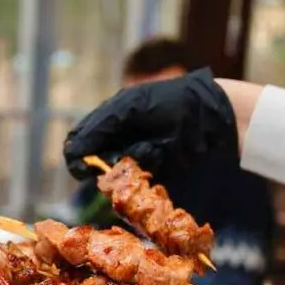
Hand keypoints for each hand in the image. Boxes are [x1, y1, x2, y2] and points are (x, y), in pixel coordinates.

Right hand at [63, 67, 238, 179]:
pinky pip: (138, 181)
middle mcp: (119, 139)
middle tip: (121, 159)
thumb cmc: (170, 103)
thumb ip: (100, 126)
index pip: (79, 142)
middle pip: (95, 163)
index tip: (84, 167)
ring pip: (116, 175)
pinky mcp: (154, 172)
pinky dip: (148, 169)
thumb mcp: (130, 107)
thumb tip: (72, 150)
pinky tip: (163, 153)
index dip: (77, 156)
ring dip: (130, 164)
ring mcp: (136, 157)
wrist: (212, 116)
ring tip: (153, 147)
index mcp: (109, 119)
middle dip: (105, 163)